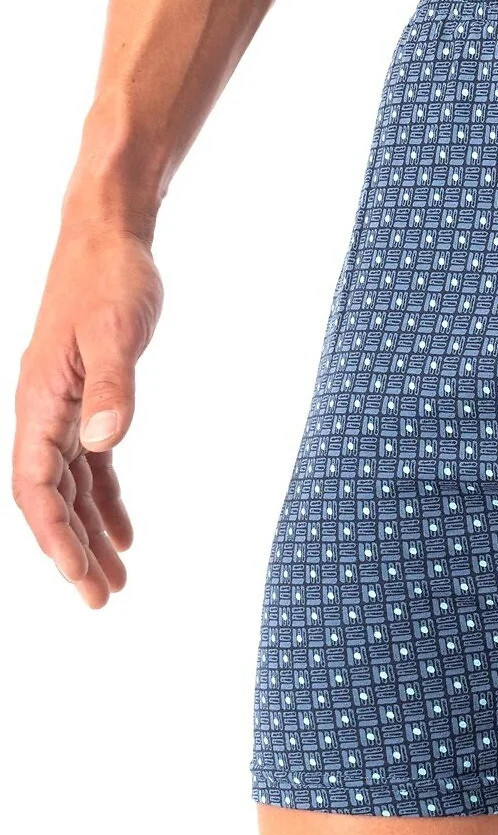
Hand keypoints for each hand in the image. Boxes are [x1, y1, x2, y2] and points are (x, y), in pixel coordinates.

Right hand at [12, 221, 163, 606]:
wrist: (108, 235)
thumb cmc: (109, 278)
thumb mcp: (116, 332)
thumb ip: (112, 386)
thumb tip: (103, 442)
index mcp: (38, 401)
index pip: (35, 488)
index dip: (55, 536)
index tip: (81, 577)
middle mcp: (42, 410)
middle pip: (50, 498)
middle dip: (73, 550)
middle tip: (104, 599)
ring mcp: (62, 404)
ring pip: (70, 486)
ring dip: (90, 531)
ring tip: (117, 578)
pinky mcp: (86, 395)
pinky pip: (88, 462)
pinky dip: (104, 497)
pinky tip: (125, 529)